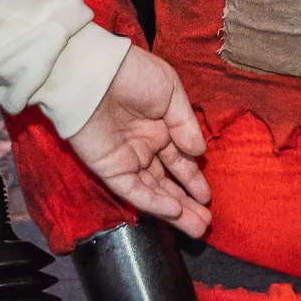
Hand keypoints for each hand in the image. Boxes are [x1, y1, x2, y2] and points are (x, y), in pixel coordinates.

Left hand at [65, 43, 211, 238]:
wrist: (94, 72)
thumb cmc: (132, 74)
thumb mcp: (170, 92)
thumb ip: (186, 124)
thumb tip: (199, 152)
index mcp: (158, 127)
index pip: (178, 160)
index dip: (192, 179)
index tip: (206, 197)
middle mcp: (143, 147)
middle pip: (167, 181)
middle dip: (187, 203)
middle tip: (206, 223)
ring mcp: (126, 159)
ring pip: (153, 191)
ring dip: (175, 210)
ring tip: (198, 228)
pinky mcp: (109, 168)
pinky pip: (134, 190)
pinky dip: (153, 202)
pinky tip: (174, 211)